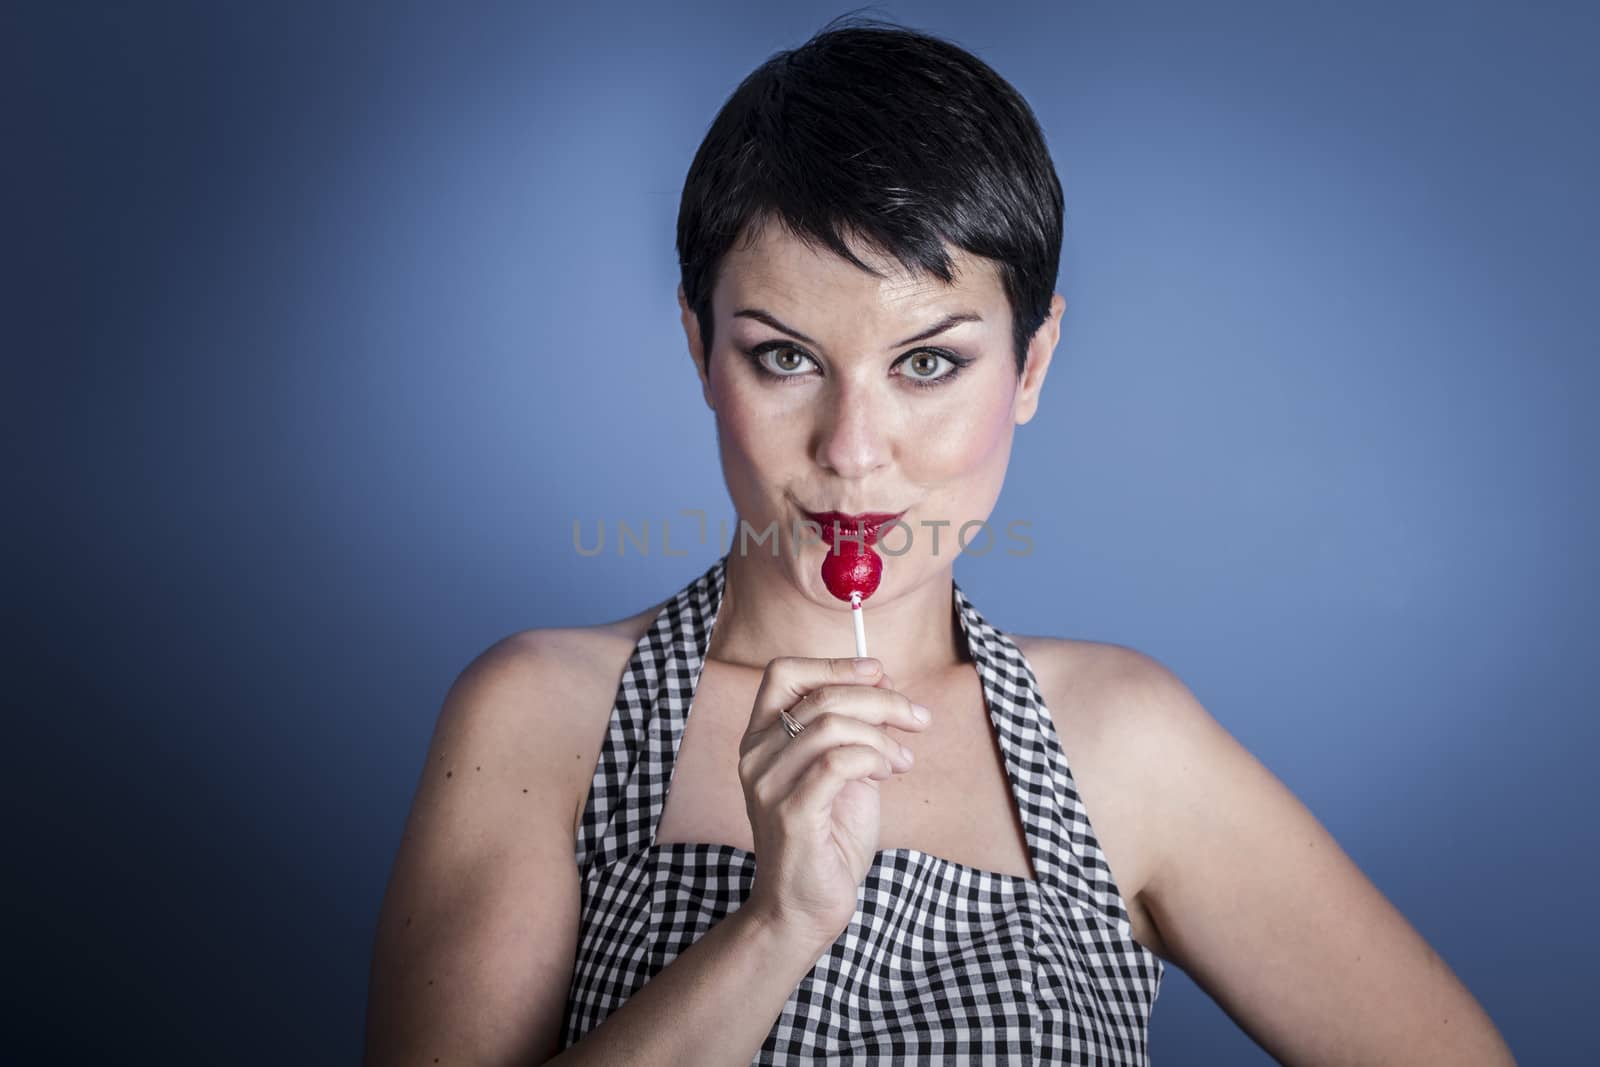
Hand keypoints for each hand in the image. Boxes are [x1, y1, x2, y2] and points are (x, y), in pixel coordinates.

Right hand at [737, 656, 930, 950]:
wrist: (805, 910)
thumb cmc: (828, 839)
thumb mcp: (845, 772)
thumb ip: (856, 728)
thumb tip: (883, 678)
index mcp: (761, 739)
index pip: (783, 673)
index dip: (833, 664)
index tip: (880, 671)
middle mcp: (755, 756)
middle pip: (820, 696)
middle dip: (881, 699)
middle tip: (918, 719)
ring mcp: (768, 785)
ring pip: (830, 726)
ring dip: (882, 736)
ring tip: (904, 759)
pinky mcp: (790, 814)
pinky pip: (837, 764)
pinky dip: (873, 759)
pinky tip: (889, 774)